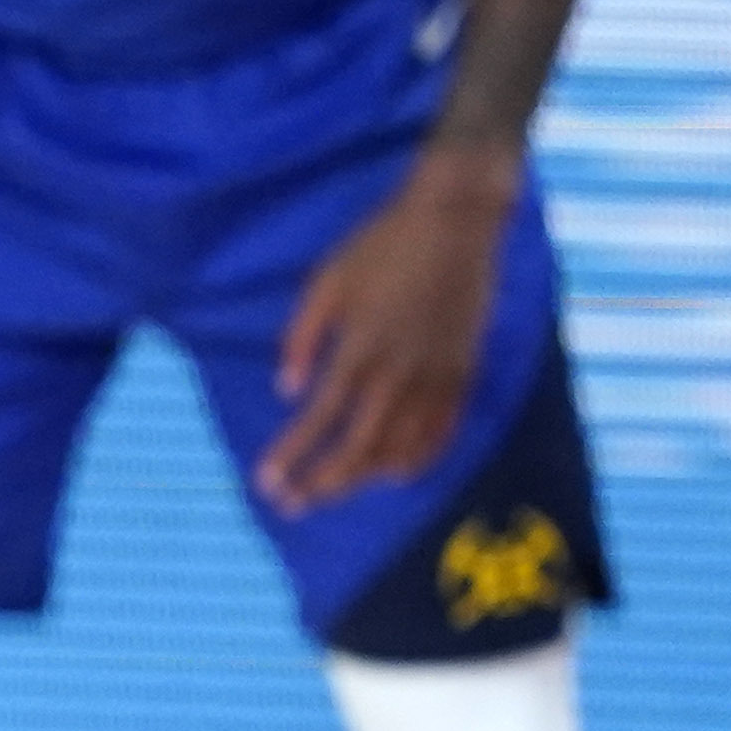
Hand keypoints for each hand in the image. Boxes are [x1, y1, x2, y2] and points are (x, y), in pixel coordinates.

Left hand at [258, 147, 516, 513]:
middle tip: (292, 507)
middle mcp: (399, 373)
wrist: (455, 223)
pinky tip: (400, 475)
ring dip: (365, 477)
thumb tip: (285, 392)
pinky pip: (445, 429)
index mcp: (359, 350)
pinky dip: (421, 456)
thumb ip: (302, 338)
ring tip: (333, 494)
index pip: (319, 420)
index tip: (266, 484)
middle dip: (323, 483)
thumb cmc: (379, 246)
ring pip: (402, 446)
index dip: (291, 456)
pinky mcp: (464, 370)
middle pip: (359, 447)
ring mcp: (437, 376)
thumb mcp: (325, 282)